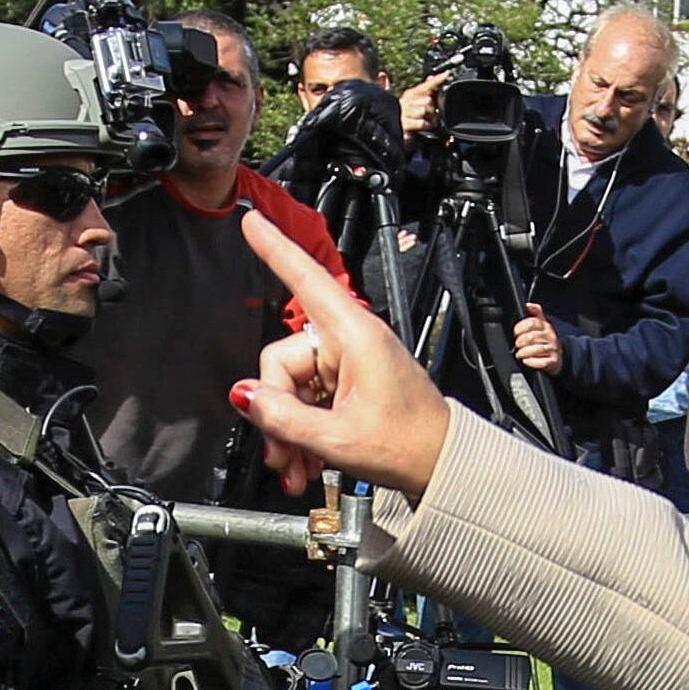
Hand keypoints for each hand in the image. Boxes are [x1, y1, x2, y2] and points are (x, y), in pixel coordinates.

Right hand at [230, 207, 460, 498]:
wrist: (443, 463)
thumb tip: (246, 396)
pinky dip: (301, 431)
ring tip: (297, 467)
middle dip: (275, 412)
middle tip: (283, 455)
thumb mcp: (338, 437)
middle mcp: (349, 341)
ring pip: (291, 387)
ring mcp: (347, 362)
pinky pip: (307, 399)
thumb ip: (285, 417)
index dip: (276, 249)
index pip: (306, 279)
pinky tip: (306, 460)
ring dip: (287, 430)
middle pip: (282, 361)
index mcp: (354, 336)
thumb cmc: (409, 444)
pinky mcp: (348, 383)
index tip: (252, 222)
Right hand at [398, 68, 452, 136]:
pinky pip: (421, 122)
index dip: (437, 79)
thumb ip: (424, 90)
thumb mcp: (416, 104)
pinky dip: (426, 126)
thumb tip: (432, 77)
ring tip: (428, 122)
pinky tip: (423, 128)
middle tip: (432, 115)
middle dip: (433, 109)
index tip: (447, 74)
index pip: (426, 85)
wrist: (392, 135)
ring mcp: (404, 113)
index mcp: (410, 94)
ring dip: (430, 119)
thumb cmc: (407, 120)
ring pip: (424, 110)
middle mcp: (406, 101)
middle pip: (428, 100)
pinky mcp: (404, 125)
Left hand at [510, 303, 562, 374]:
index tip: (515, 332)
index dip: (521, 327)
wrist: (559, 356)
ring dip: (523, 352)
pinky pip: (541, 362)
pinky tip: (526, 360)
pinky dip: (531, 362)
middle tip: (517, 344)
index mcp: (546, 326)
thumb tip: (527, 305)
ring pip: (536, 349)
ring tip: (519, 354)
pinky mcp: (553, 361)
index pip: (533, 322)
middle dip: (520, 341)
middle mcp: (550, 337)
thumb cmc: (546, 340)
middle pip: (532, 337)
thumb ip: (535, 313)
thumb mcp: (543, 325)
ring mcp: (552, 349)